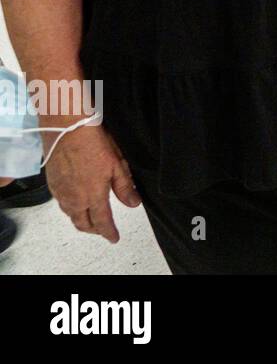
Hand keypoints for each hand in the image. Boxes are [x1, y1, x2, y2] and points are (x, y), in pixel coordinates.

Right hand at [45, 125, 140, 242]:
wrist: (66, 130)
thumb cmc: (94, 144)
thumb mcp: (117, 165)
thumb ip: (124, 187)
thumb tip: (133, 203)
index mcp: (93, 196)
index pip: (102, 221)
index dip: (109, 232)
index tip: (114, 238)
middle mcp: (74, 199)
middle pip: (83, 223)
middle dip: (94, 230)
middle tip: (103, 229)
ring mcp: (61, 193)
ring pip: (71, 215)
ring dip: (81, 220)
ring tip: (91, 218)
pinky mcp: (52, 185)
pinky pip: (62, 204)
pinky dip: (71, 209)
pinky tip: (76, 202)